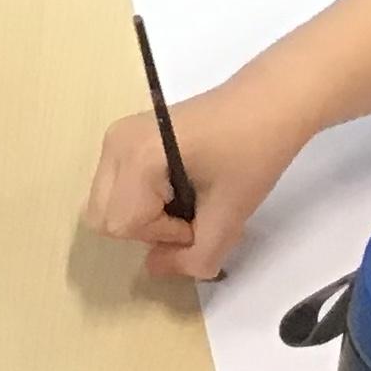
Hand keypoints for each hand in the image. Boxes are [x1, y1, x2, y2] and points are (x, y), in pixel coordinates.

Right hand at [82, 78, 313, 281]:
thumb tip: (155, 269)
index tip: (201, 218)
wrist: (268, 102)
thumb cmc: (254, 152)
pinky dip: (140, 201)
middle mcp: (114, 144)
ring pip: (107, 204)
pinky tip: (177, 186)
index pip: (122, 224)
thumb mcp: (231, 215)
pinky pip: (115, 187)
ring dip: (143, 217)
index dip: (163, 235)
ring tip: (187, 201)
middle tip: (190, 215)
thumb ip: (194, 256)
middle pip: (102, 217)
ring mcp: (115, 137)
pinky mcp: (125, 137)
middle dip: (145, 229)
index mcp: (136, 156)